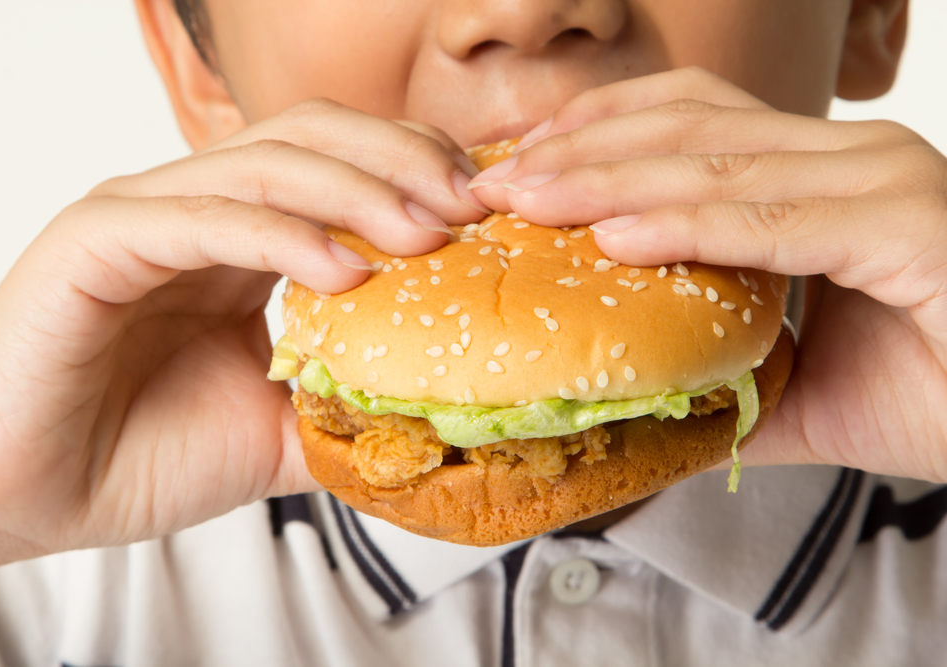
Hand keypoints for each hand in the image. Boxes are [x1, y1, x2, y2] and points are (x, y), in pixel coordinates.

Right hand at [0, 99, 487, 575]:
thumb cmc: (139, 455)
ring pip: (262, 163)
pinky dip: (279, 235)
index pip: (336, 161)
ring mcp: (141, 213)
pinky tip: (342, 269)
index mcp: (236, 235)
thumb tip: (435, 416)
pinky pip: (201, 217)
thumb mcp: (276, 427)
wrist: (29, 498)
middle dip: (399, 161)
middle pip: (310, 135)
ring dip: (355, 191)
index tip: (483, 210)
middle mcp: (193, 206)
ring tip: (426, 234)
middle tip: (470, 207)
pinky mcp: (94, 240)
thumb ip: (345, 406)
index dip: (412, 169)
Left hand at [471, 67, 946, 482]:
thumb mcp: (802, 385)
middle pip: (687, 129)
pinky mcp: (912, 226)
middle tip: (491, 186)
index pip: (687, 124)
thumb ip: (722, 383)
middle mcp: (850, 157)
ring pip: (719, 166)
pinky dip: (691, 226)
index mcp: (818, 173)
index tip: (514, 171)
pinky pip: (777, 220)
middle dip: (578, 152)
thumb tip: (639, 409)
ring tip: (526, 203)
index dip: (594, 136)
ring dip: (609, 180)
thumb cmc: (938, 387)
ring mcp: (884, 180)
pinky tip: (616, 238)